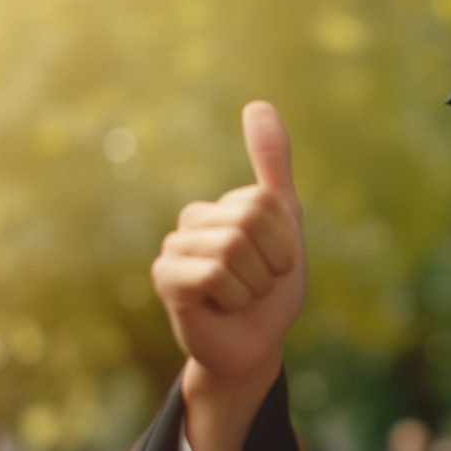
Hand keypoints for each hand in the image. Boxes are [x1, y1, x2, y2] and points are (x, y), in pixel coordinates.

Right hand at [150, 101, 305, 450]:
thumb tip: (258, 103)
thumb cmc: (269, 290)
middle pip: (249, 221)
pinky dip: (233, 296)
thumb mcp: (284, 224)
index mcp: (219, 206)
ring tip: (240, 297)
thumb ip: (272, 165)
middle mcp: (190, 222)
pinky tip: (221, 306)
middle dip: (270, 263)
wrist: (254, 346)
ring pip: (234, 248)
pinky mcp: (166, 281)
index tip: (275, 265)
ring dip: (254, 283)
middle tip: (258, 284)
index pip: (267, 203)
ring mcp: (173, 251)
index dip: (284, 243)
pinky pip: (214, 273)